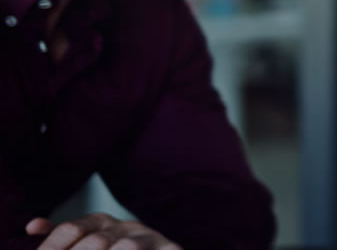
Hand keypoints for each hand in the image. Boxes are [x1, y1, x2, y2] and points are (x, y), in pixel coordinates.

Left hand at [25, 213, 179, 249]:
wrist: (155, 248)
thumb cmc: (115, 248)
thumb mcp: (89, 237)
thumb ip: (61, 234)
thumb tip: (31, 227)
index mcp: (102, 222)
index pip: (72, 229)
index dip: (56, 246)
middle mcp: (125, 226)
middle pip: (97, 240)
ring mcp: (150, 237)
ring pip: (129, 246)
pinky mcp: (171, 248)